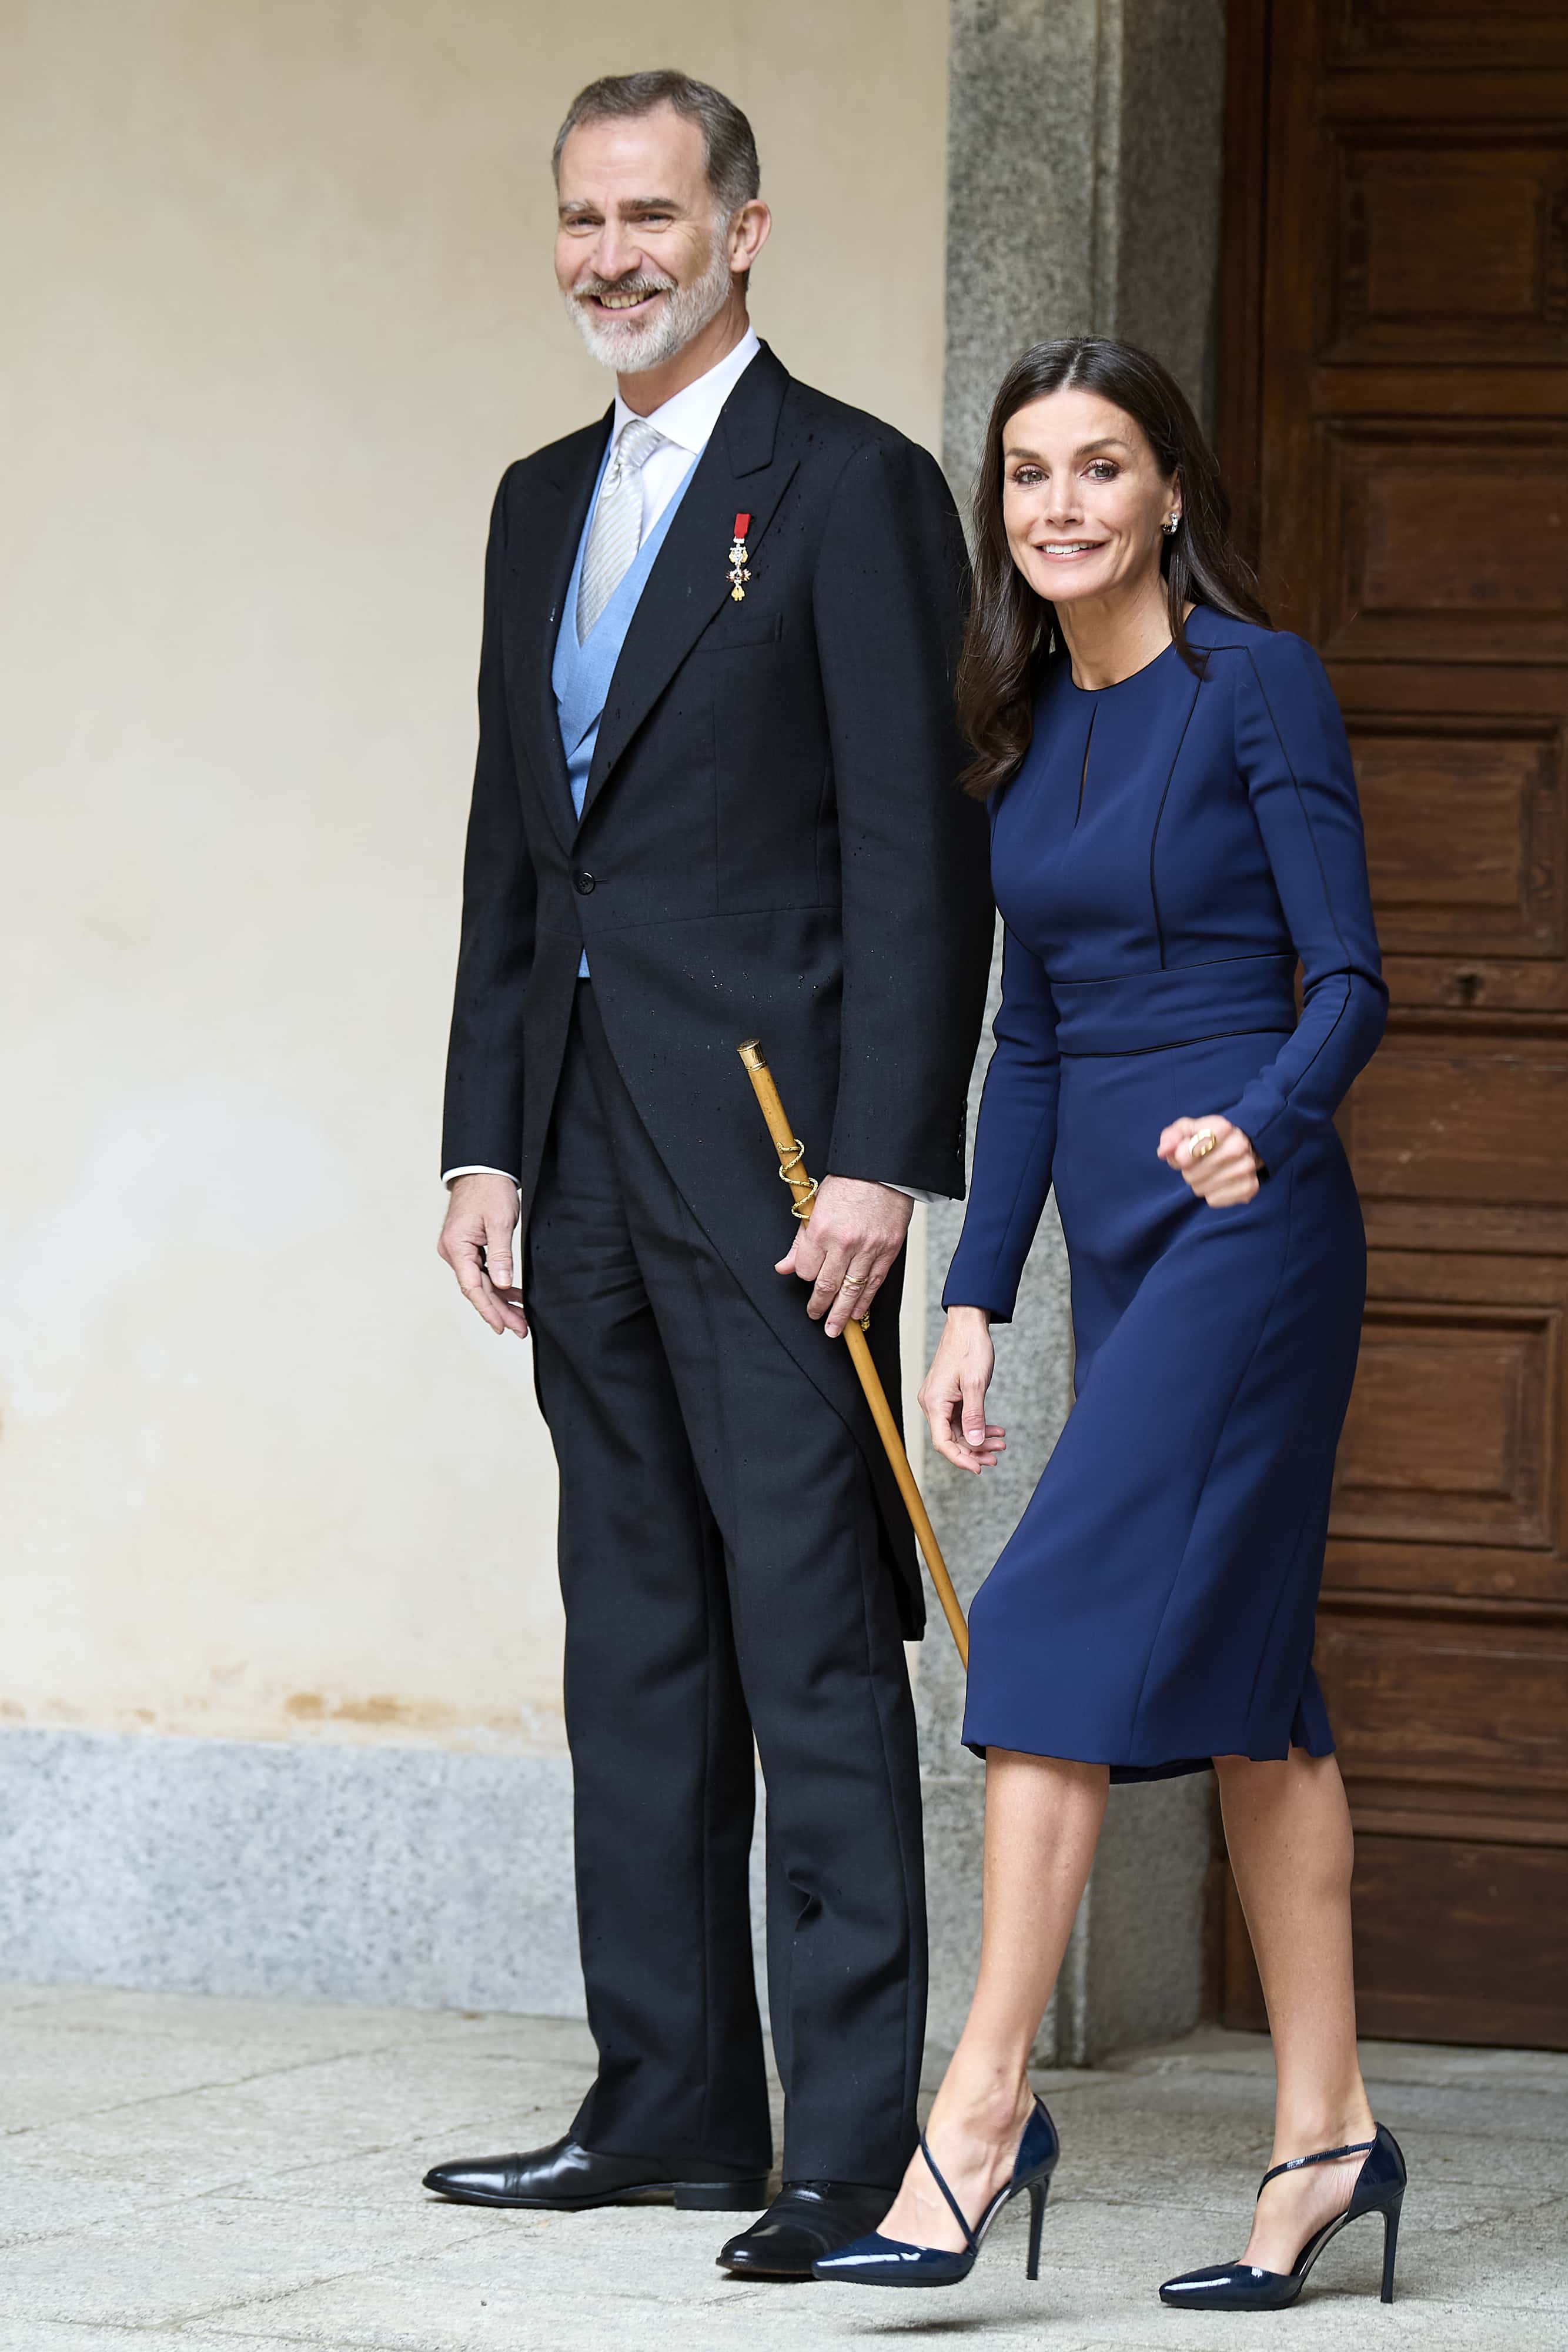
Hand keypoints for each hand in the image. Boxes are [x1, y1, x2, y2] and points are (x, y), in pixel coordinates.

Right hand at [439, 1172, 528, 1336]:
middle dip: (498, 1311)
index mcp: (456, 1247)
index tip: (501, 1327)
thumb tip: (503, 1285)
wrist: (482, 1169)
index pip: (472, 1287)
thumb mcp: (499, 1223)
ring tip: (520, 1318)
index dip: (488, 1310)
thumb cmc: (489, 1190)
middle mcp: (453, 1252)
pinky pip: (481, 1272)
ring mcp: (458, 1250)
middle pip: (476, 1289)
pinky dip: (497, 1284)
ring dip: (500, 1300)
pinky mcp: (467, 1247)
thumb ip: (501, 1256)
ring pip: (480, 1283)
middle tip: (519, 1329)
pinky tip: (514, 1295)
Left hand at [774, 1175, 912, 1338]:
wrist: (884, 1169)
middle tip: (815, 1318)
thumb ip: (799, 1241)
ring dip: (842, 1314)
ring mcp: (868, 1249)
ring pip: (851, 1291)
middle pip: (826, 1286)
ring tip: (835, 1329)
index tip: (807, 1278)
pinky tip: (858, 1312)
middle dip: (819, 1307)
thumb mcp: (816, 1206)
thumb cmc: (849, 1182)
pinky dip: (865, 1301)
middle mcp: (843, 1243)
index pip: (806, 1269)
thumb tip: (783, 1267)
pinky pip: (874, 1283)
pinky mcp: (888, 1251)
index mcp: (820, 1230)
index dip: (804, 1277)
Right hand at [918, 1306, 1005, 1474]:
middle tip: (996, 1457)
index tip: (979, 1469)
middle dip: (974, 1451)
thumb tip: (974, 1444)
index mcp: (934, 1402)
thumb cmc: (970, 1348)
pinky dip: (978, 1426)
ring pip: (958, 1430)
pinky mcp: (948, 1396)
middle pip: (951, 1439)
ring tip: (1000, 1443)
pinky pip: (961, 1419)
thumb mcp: (975, 1384)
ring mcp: (940, 1400)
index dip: (961, 1459)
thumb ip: (975, 1416)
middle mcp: (932, 1403)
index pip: (943, 1442)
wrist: (968, 1324)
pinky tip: (995, 1430)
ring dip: (979, 1439)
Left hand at [1157, 1114, 1260, 1206]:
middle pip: (1192, 1173)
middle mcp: (1239, 1145)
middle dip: (1188, 1170)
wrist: (1238, 1148)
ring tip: (1207, 1173)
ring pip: (1201, 1188)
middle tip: (1197, 1164)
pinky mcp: (1250, 1187)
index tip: (1181, 1156)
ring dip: (1198, 1183)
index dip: (1183, 1154)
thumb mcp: (1187, 1130)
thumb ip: (1172, 1136)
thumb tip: (1164, 1151)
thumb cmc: (1206, 1138)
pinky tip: (1217, 1184)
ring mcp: (1247, 1167)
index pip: (1194, 1146)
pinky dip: (1211, 1195)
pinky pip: (1214, 1200)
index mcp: (1223, 1127)